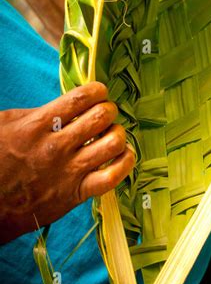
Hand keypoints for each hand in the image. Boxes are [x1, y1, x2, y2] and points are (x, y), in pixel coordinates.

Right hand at [0, 82, 134, 243]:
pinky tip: (122, 154)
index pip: (81, 98)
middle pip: (102, 116)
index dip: (97, 90)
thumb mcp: (5, 125)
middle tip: (104, 114)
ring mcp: (69, 171)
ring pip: (113, 143)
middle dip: (108, 109)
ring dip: (117, 133)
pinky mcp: (76, 193)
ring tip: (110, 133)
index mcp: (37, 125)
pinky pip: (113, 176)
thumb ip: (36, 112)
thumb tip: (67, 104)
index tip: (98, 92)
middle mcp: (57, 146)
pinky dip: (125, 162)